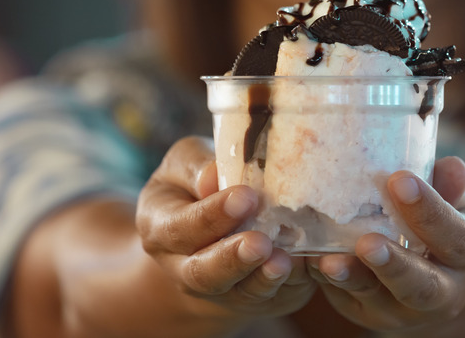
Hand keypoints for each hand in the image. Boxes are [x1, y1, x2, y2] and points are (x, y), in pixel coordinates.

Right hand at [136, 136, 315, 322]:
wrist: (212, 227)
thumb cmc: (197, 183)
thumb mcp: (185, 164)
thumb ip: (196, 166)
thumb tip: (212, 176)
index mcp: (161, 228)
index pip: (181, 227)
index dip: (211, 215)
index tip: (245, 197)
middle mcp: (183, 268)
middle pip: (204, 273)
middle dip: (233, 259)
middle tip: (260, 242)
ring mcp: (220, 290)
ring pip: (240, 292)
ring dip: (262, 278)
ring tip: (283, 262)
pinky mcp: (255, 299)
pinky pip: (272, 296)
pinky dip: (290, 284)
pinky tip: (304, 266)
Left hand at [307, 156, 464, 332]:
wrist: (437, 272)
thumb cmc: (445, 221)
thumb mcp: (458, 200)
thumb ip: (449, 185)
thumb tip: (452, 166)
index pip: (456, 236)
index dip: (430, 210)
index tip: (400, 180)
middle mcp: (446, 291)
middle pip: (421, 286)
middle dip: (394, 265)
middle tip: (367, 243)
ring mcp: (405, 308)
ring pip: (379, 299)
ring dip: (353, 279)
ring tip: (328, 261)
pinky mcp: (370, 313)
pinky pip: (347, 299)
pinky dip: (328, 281)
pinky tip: (310, 259)